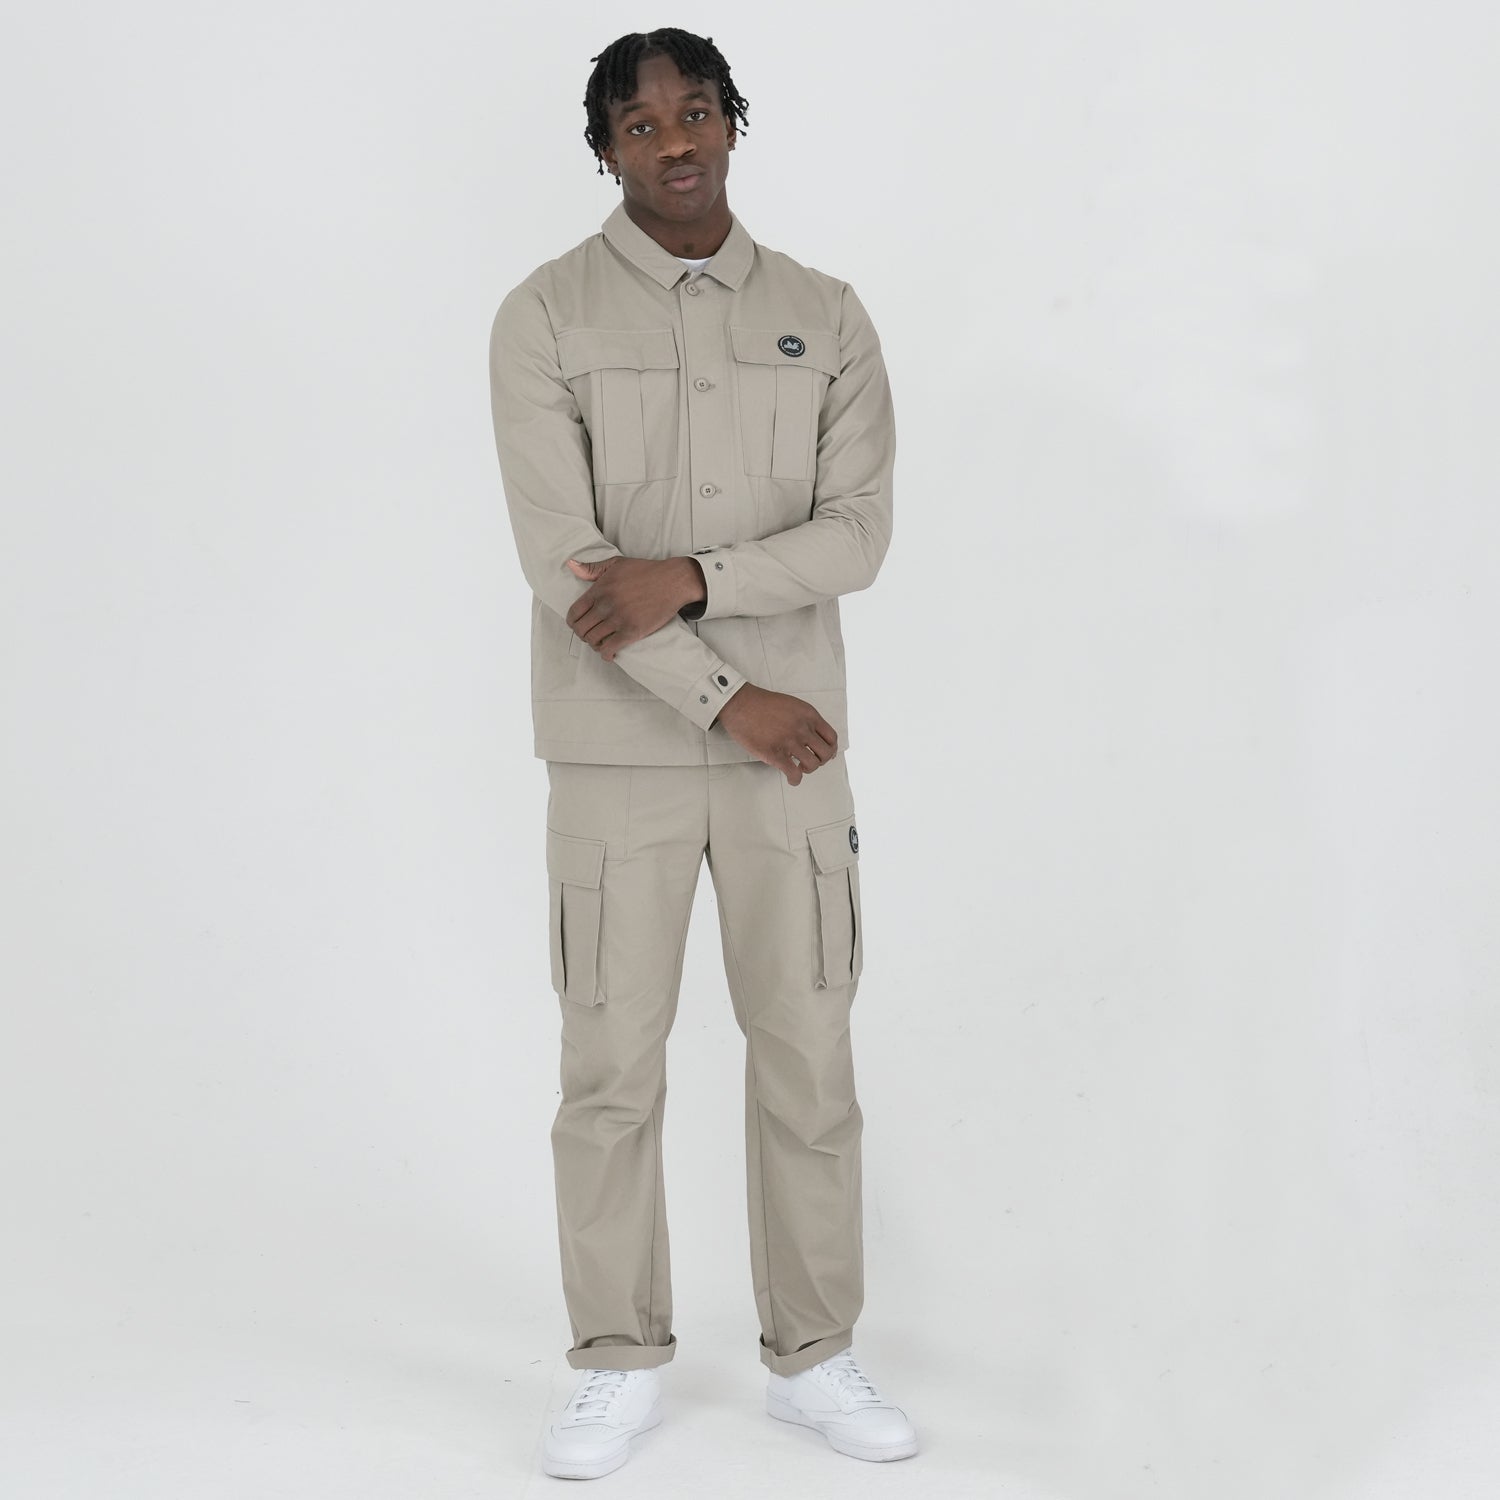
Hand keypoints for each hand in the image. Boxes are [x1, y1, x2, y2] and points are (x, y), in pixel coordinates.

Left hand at [564, 555, 702, 660]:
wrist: (672, 581)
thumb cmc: (645, 571)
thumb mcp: (616, 563)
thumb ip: (592, 568)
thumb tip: (570, 565)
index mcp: (599, 590)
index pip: (574, 613)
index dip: (573, 622)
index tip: (579, 625)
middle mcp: (605, 605)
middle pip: (581, 629)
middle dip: (583, 635)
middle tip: (591, 635)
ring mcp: (618, 619)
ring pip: (593, 640)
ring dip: (595, 645)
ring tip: (601, 643)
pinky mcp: (632, 631)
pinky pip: (609, 648)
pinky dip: (606, 654)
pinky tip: (610, 654)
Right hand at [715, 684, 837, 784]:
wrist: (740, 704)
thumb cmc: (762, 704)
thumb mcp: (792, 705)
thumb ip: (804, 719)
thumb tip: (813, 736)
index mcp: (808, 715)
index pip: (831, 737)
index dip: (830, 749)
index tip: (825, 754)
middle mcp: (802, 729)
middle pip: (825, 753)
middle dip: (820, 761)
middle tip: (810, 761)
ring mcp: (789, 742)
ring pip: (813, 765)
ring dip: (807, 769)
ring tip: (798, 767)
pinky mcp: (775, 754)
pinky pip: (794, 774)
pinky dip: (795, 780)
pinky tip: (791, 779)